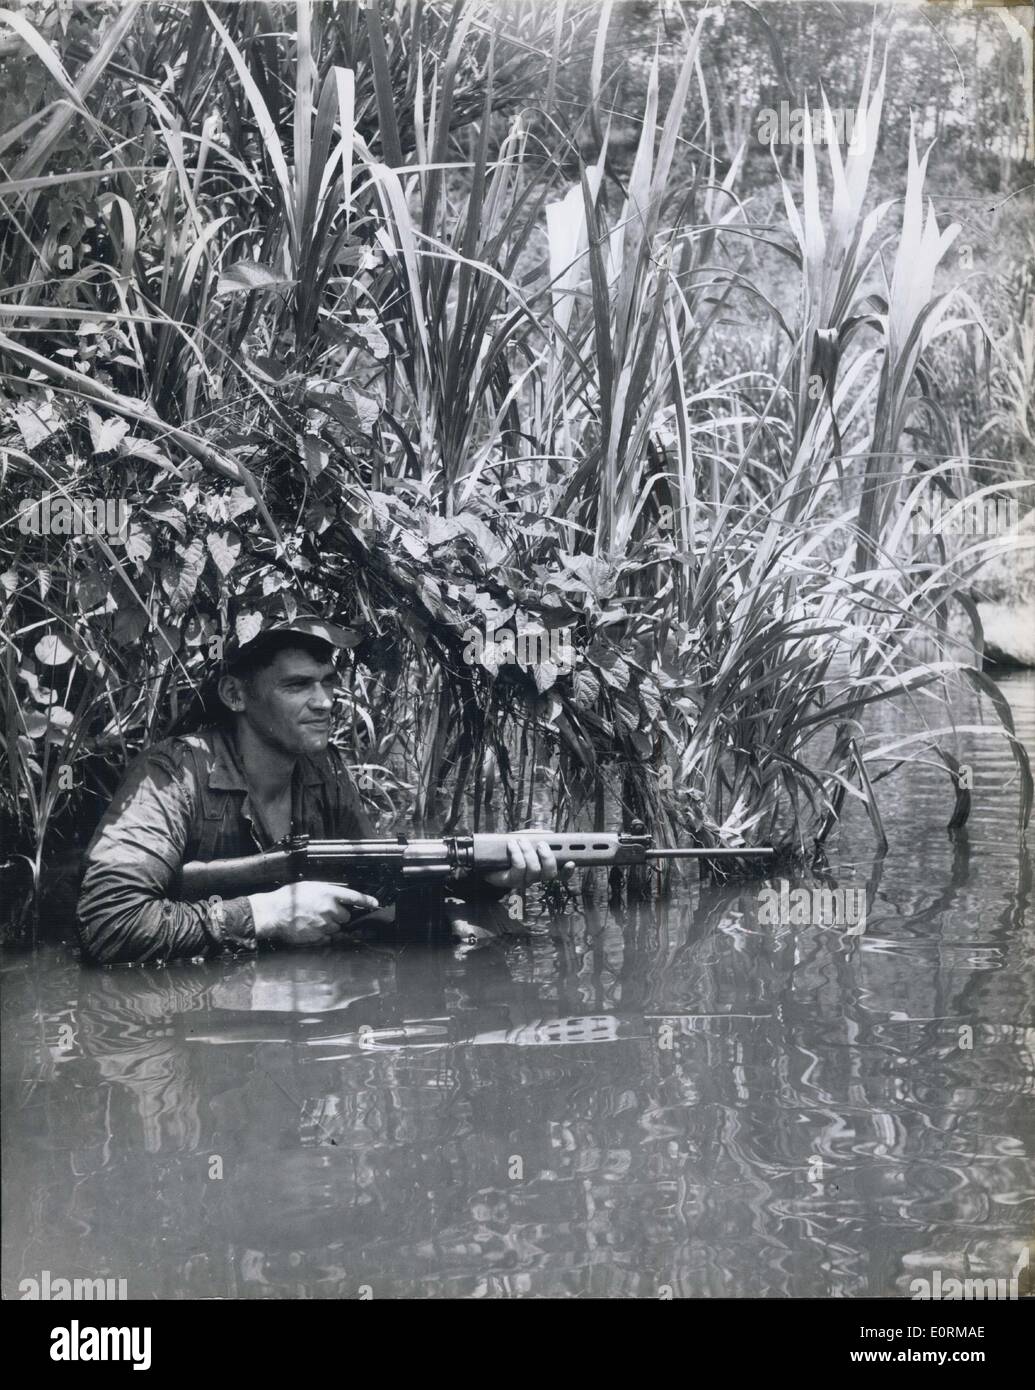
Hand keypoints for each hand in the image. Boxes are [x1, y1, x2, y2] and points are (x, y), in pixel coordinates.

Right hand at [248, 880, 379, 945]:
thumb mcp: (309, 886)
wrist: (273, 913)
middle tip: (325, 912)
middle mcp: (329, 909)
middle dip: (340, 915)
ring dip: (331, 925)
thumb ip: (326, 891)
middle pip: (346, 916)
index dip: (367, 901)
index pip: (354, 897)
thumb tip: (336, 896)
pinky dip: (324, 934)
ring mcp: (325, 924)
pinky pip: (329, 937)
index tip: (375, 904)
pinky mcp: (318, 937)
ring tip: (314, 920)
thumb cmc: (287, 898)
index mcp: (328, 893)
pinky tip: (313, 928)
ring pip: (338, 927)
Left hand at [484, 837, 575, 891]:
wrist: (486, 859)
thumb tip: (550, 834)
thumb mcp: (526, 839)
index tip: (571, 862)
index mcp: (542, 868)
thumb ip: (538, 836)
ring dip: (528, 851)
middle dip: (548, 857)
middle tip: (541, 845)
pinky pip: (519, 868)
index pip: (560, 875)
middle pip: (550, 873)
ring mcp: (523, 881)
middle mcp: (535, 877)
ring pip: (534, 869)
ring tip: (521, 841)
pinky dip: (517, 853)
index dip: (568, 872)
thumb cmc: (509, 849)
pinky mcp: (510, 880)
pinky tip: (512, 844)